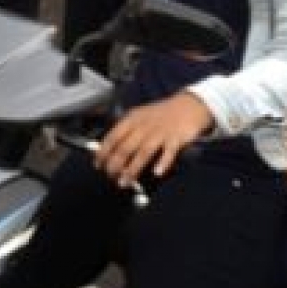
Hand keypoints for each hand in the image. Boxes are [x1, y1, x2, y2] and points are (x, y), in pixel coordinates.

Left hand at [95, 92, 213, 186]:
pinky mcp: (176, 138)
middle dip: (115, 164)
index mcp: (133, 119)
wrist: (188, 105)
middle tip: (111, 177)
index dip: (104, 151)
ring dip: (133, 168)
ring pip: (143, 151)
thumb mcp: (140, 116)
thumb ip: (126, 130)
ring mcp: (160, 132)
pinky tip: (157, 173)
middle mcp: (144, 125)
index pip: (113, 136)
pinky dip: (162, 162)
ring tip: (125, 182)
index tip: (98, 165)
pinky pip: (169, 151)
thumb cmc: (160, 114)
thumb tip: (109, 148)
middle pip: (126, 146)